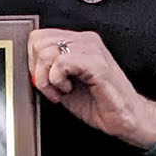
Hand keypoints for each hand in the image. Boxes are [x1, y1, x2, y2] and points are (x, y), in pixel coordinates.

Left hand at [27, 29, 155, 148]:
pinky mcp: (95, 62)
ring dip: (47, 78)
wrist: (125, 118)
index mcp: (78, 42)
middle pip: (38, 41)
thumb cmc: (100, 104)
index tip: (44, 81)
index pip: (39, 37)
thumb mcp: (65, 85)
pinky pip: (60, 63)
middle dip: (38, 70)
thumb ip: (49, 72)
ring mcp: (91, 48)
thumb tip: (30, 69)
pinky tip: (68, 90)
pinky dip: (57, 81)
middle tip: (52, 88)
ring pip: (47, 51)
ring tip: (61, 91)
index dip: (33, 62)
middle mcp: (85, 40)